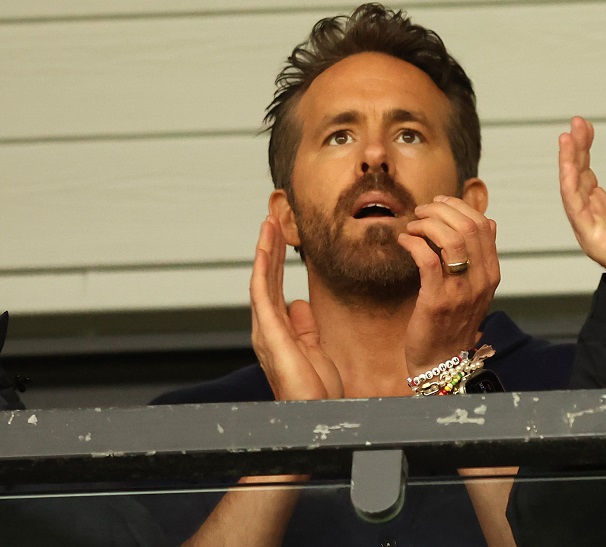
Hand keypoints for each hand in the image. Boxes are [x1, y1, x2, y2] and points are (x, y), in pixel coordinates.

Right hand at [250, 217, 343, 400]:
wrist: (314, 414)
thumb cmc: (314, 391)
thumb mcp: (314, 350)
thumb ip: (305, 327)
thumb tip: (299, 304)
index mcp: (279, 331)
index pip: (276, 288)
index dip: (277, 261)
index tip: (280, 237)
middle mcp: (267, 328)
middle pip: (267, 279)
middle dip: (269, 249)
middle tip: (271, 220)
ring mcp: (266, 330)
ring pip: (261, 280)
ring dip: (263, 251)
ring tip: (267, 224)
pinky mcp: (270, 334)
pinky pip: (263, 294)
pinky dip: (262, 268)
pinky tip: (264, 248)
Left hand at [397, 197, 499, 376]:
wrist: (442, 362)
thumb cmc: (453, 322)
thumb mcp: (476, 288)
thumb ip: (482, 256)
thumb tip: (490, 222)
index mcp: (492, 274)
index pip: (483, 226)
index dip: (459, 207)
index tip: (439, 204)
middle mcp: (481, 280)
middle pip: (467, 227)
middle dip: (440, 211)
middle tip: (421, 212)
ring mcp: (461, 291)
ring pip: (450, 239)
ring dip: (427, 224)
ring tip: (413, 226)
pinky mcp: (437, 300)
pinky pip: (427, 259)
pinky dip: (413, 242)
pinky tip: (404, 241)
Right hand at [558, 116, 605, 308]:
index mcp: (604, 209)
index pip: (588, 173)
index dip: (585, 149)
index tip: (585, 126)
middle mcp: (592, 216)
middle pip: (577, 177)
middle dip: (575, 149)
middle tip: (575, 124)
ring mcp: (589, 227)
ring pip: (572, 189)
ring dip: (568, 163)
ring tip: (567, 138)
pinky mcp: (592, 238)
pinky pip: (576, 209)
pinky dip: (571, 186)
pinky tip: (570, 167)